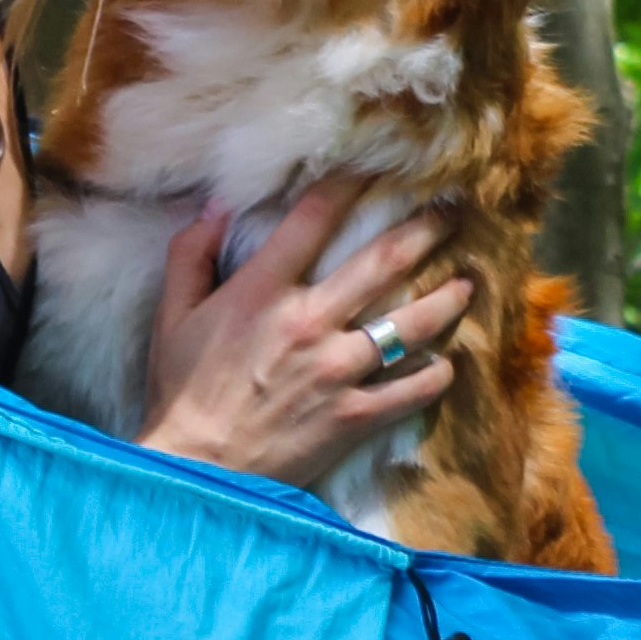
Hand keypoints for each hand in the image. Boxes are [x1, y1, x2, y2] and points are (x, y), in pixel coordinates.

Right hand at [136, 178, 472, 489]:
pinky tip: (447, 362)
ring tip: (468, 284)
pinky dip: (437, 374)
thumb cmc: (180, 392)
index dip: (349, 183)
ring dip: (448, 298)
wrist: (197, 473)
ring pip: (411, 324)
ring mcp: (337, 371)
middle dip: (424, 230)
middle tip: (452, 212)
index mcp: (261, 291)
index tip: (377, 166)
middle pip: (382, 261)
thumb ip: (190, 254)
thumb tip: (217, 206)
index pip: (313, 218)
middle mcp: (307, 323)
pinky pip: (413, 389)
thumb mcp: (171, 315)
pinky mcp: (354, 417)